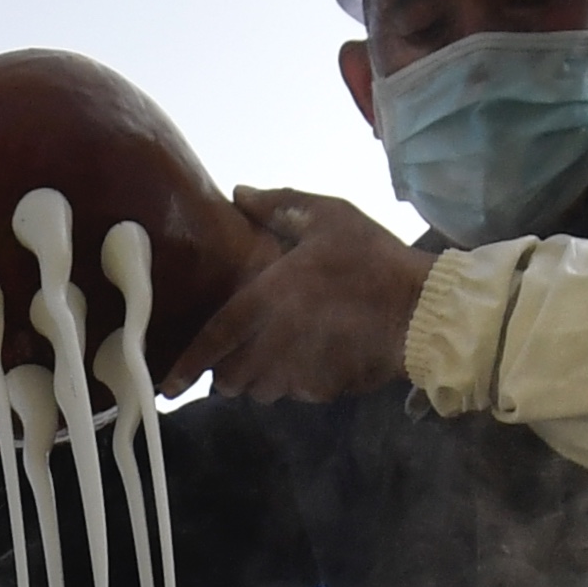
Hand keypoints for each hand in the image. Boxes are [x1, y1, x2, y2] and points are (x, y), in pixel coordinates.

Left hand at [165, 186, 432, 400]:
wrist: (421, 311)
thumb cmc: (371, 259)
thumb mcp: (329, 217)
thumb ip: (279, 205)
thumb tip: (238, 192)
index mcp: (267, 299)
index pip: (213, 340)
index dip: (186, 367)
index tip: (166, 388)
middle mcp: (274, 343)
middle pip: (230, 378)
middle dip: (225, 374)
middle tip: (231, 360)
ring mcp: (298, 372)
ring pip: (259, 391)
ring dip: (257, 381)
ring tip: (271, 359)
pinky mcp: (322, 390)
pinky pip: (294, 394)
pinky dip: (293, 384)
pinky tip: (310, 361)